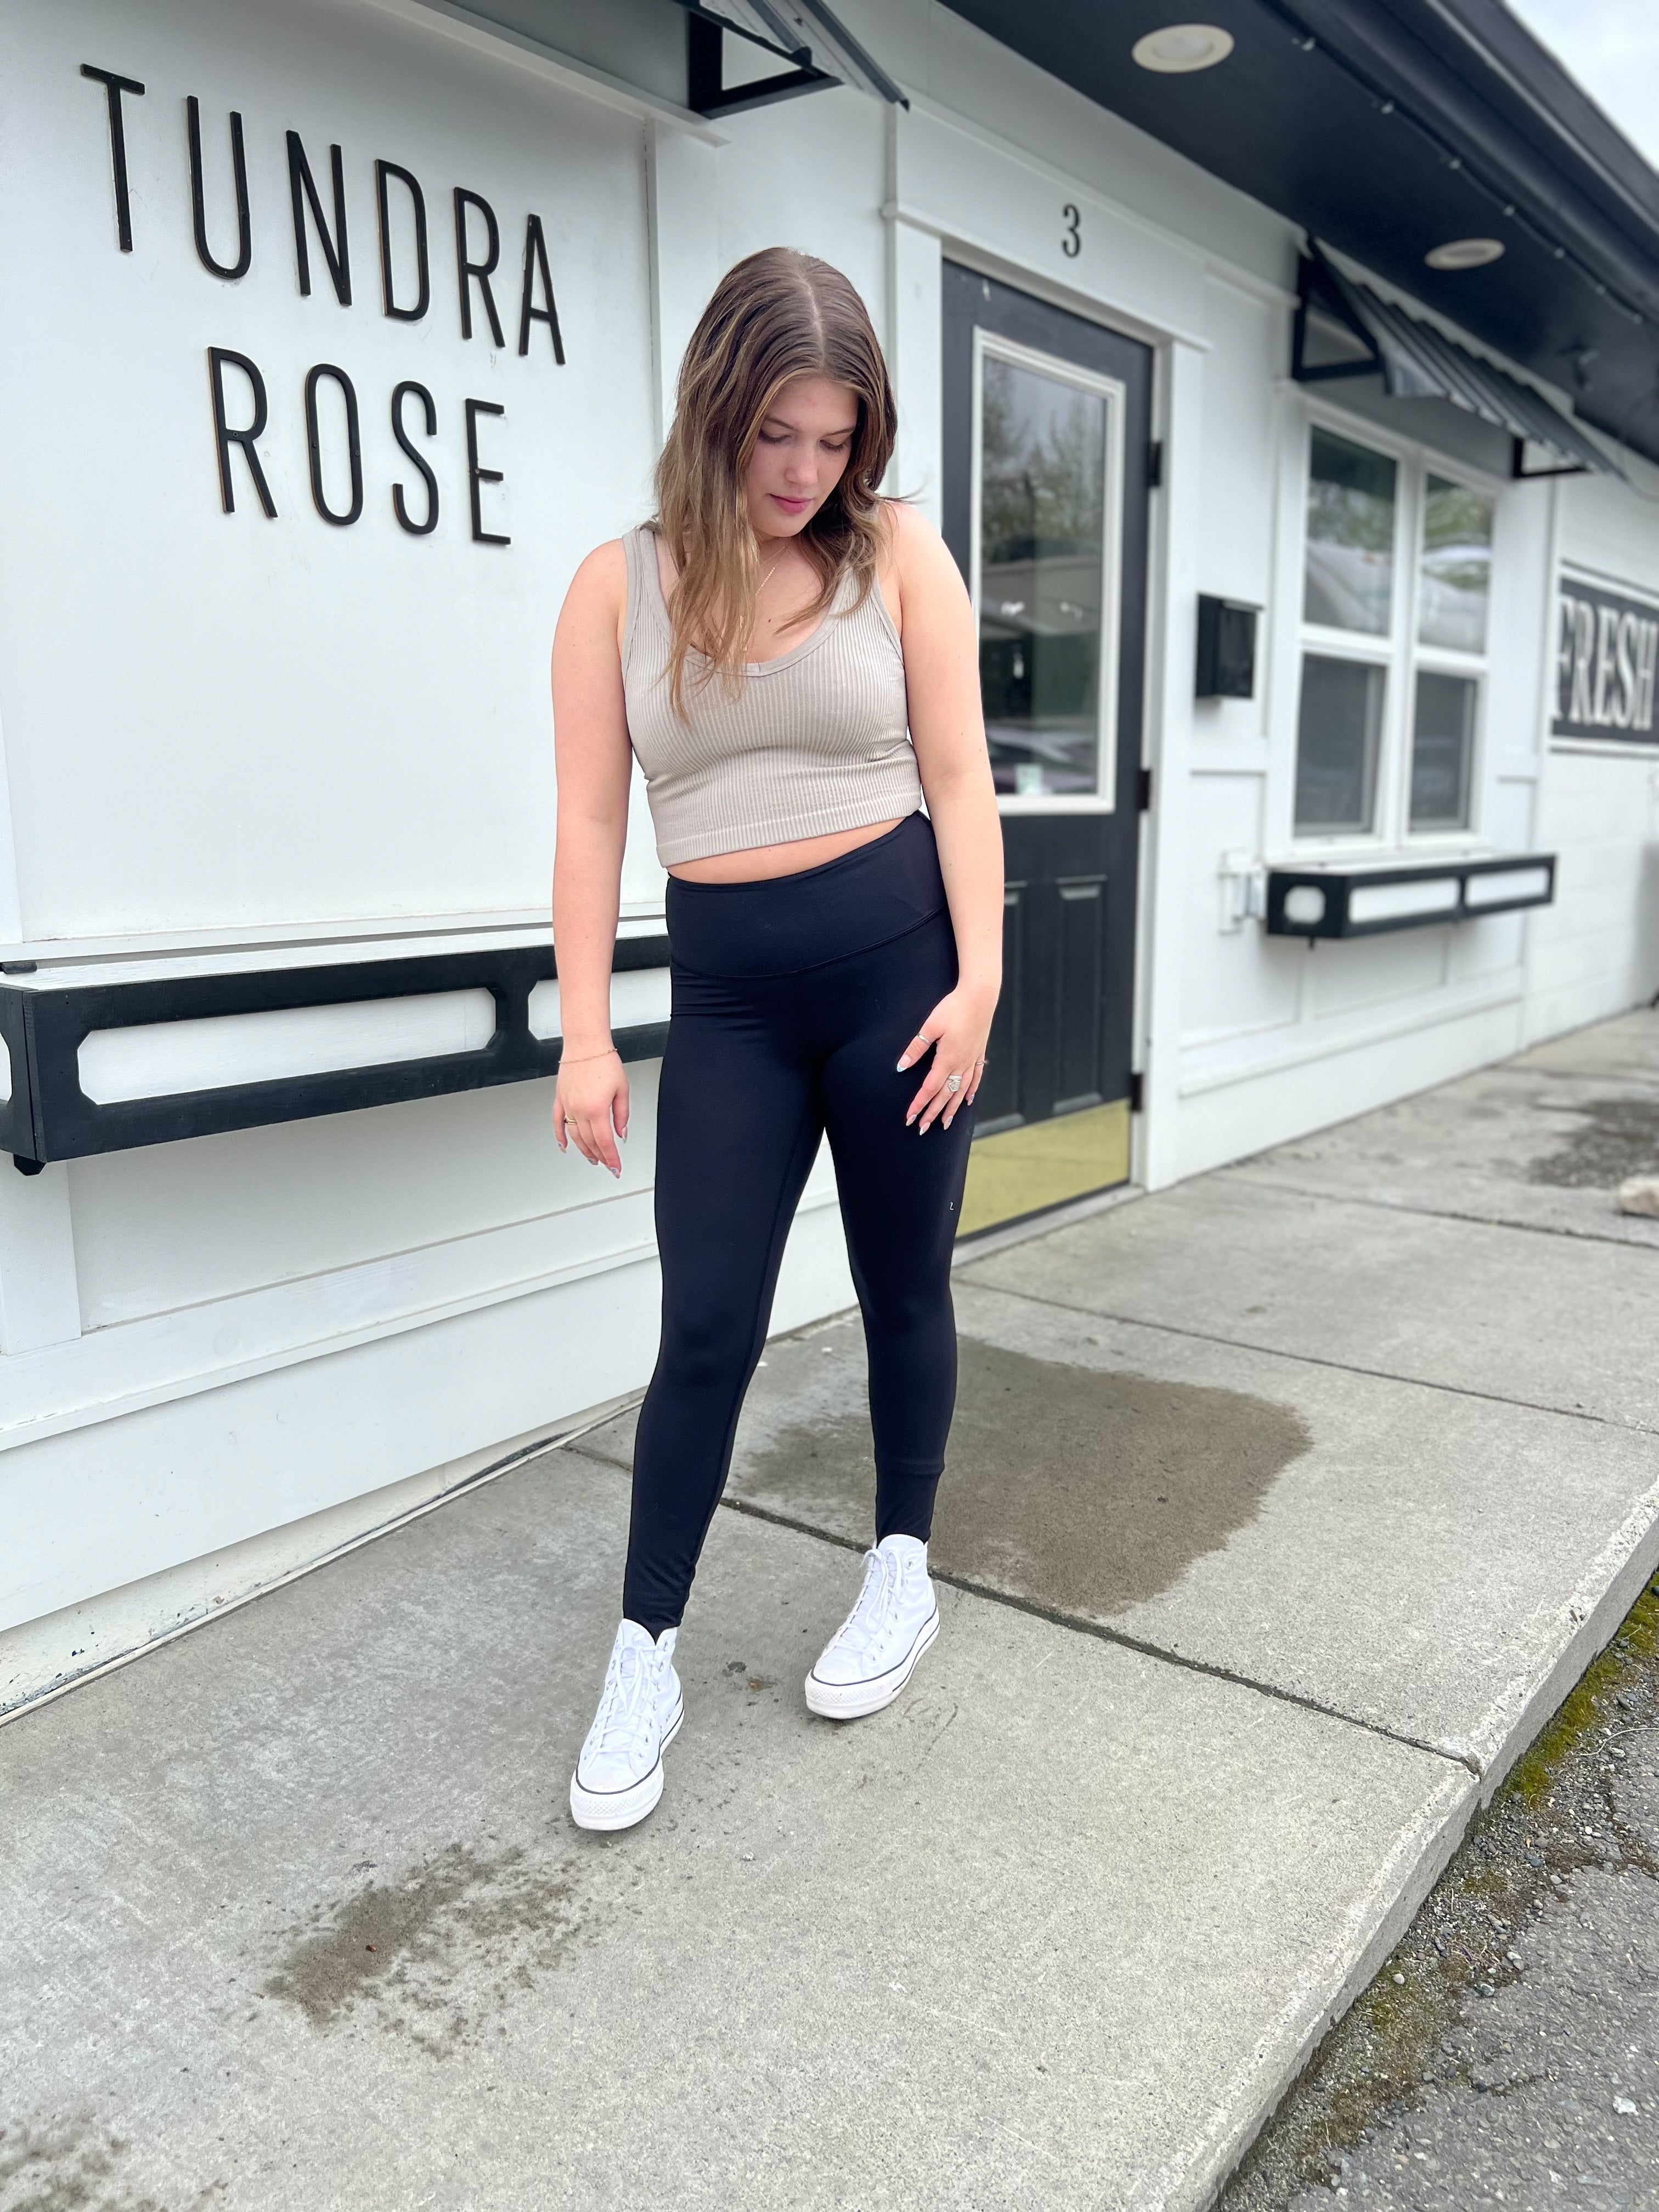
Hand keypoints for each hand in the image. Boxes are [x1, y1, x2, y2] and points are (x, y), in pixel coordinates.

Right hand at [553, 1046, 628, 1174]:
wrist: (585, 1045)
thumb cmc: (604, 1062)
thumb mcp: (622, 1089)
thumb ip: (622, 1115)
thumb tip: (621, 1133)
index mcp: (597, 1109)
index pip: (605, 1141)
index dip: (612, 1158)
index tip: (616, 1168)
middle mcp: (579, 1110)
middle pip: (590, 1141)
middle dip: (601, 1156)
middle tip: (608, 1165)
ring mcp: (567, 1105)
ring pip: (574, 1136)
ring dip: (584, 1150)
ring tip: (593, 1158)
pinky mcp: (560, 1099)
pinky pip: (557, 1122)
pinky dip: (560, 1137)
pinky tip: (564, 1147)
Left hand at [898, 983, 995, 1132]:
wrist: (980, 997)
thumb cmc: (954, 1008)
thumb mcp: (930, 1026)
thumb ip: (916, 1048)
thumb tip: (901, 1066)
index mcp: (947, 1059)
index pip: (930, 1088)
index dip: (919, 1104)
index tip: (909, 1117)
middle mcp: (961, 1064)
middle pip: (945, 1095)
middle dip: (932, 1113)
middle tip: (922, 1128)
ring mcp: (972, 1060)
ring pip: (961, 1091)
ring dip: (951, 1108)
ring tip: (945, 1123)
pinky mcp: (979, 1053)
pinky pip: (975, 1078)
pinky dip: (971, 1091)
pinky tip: (968, 1100)